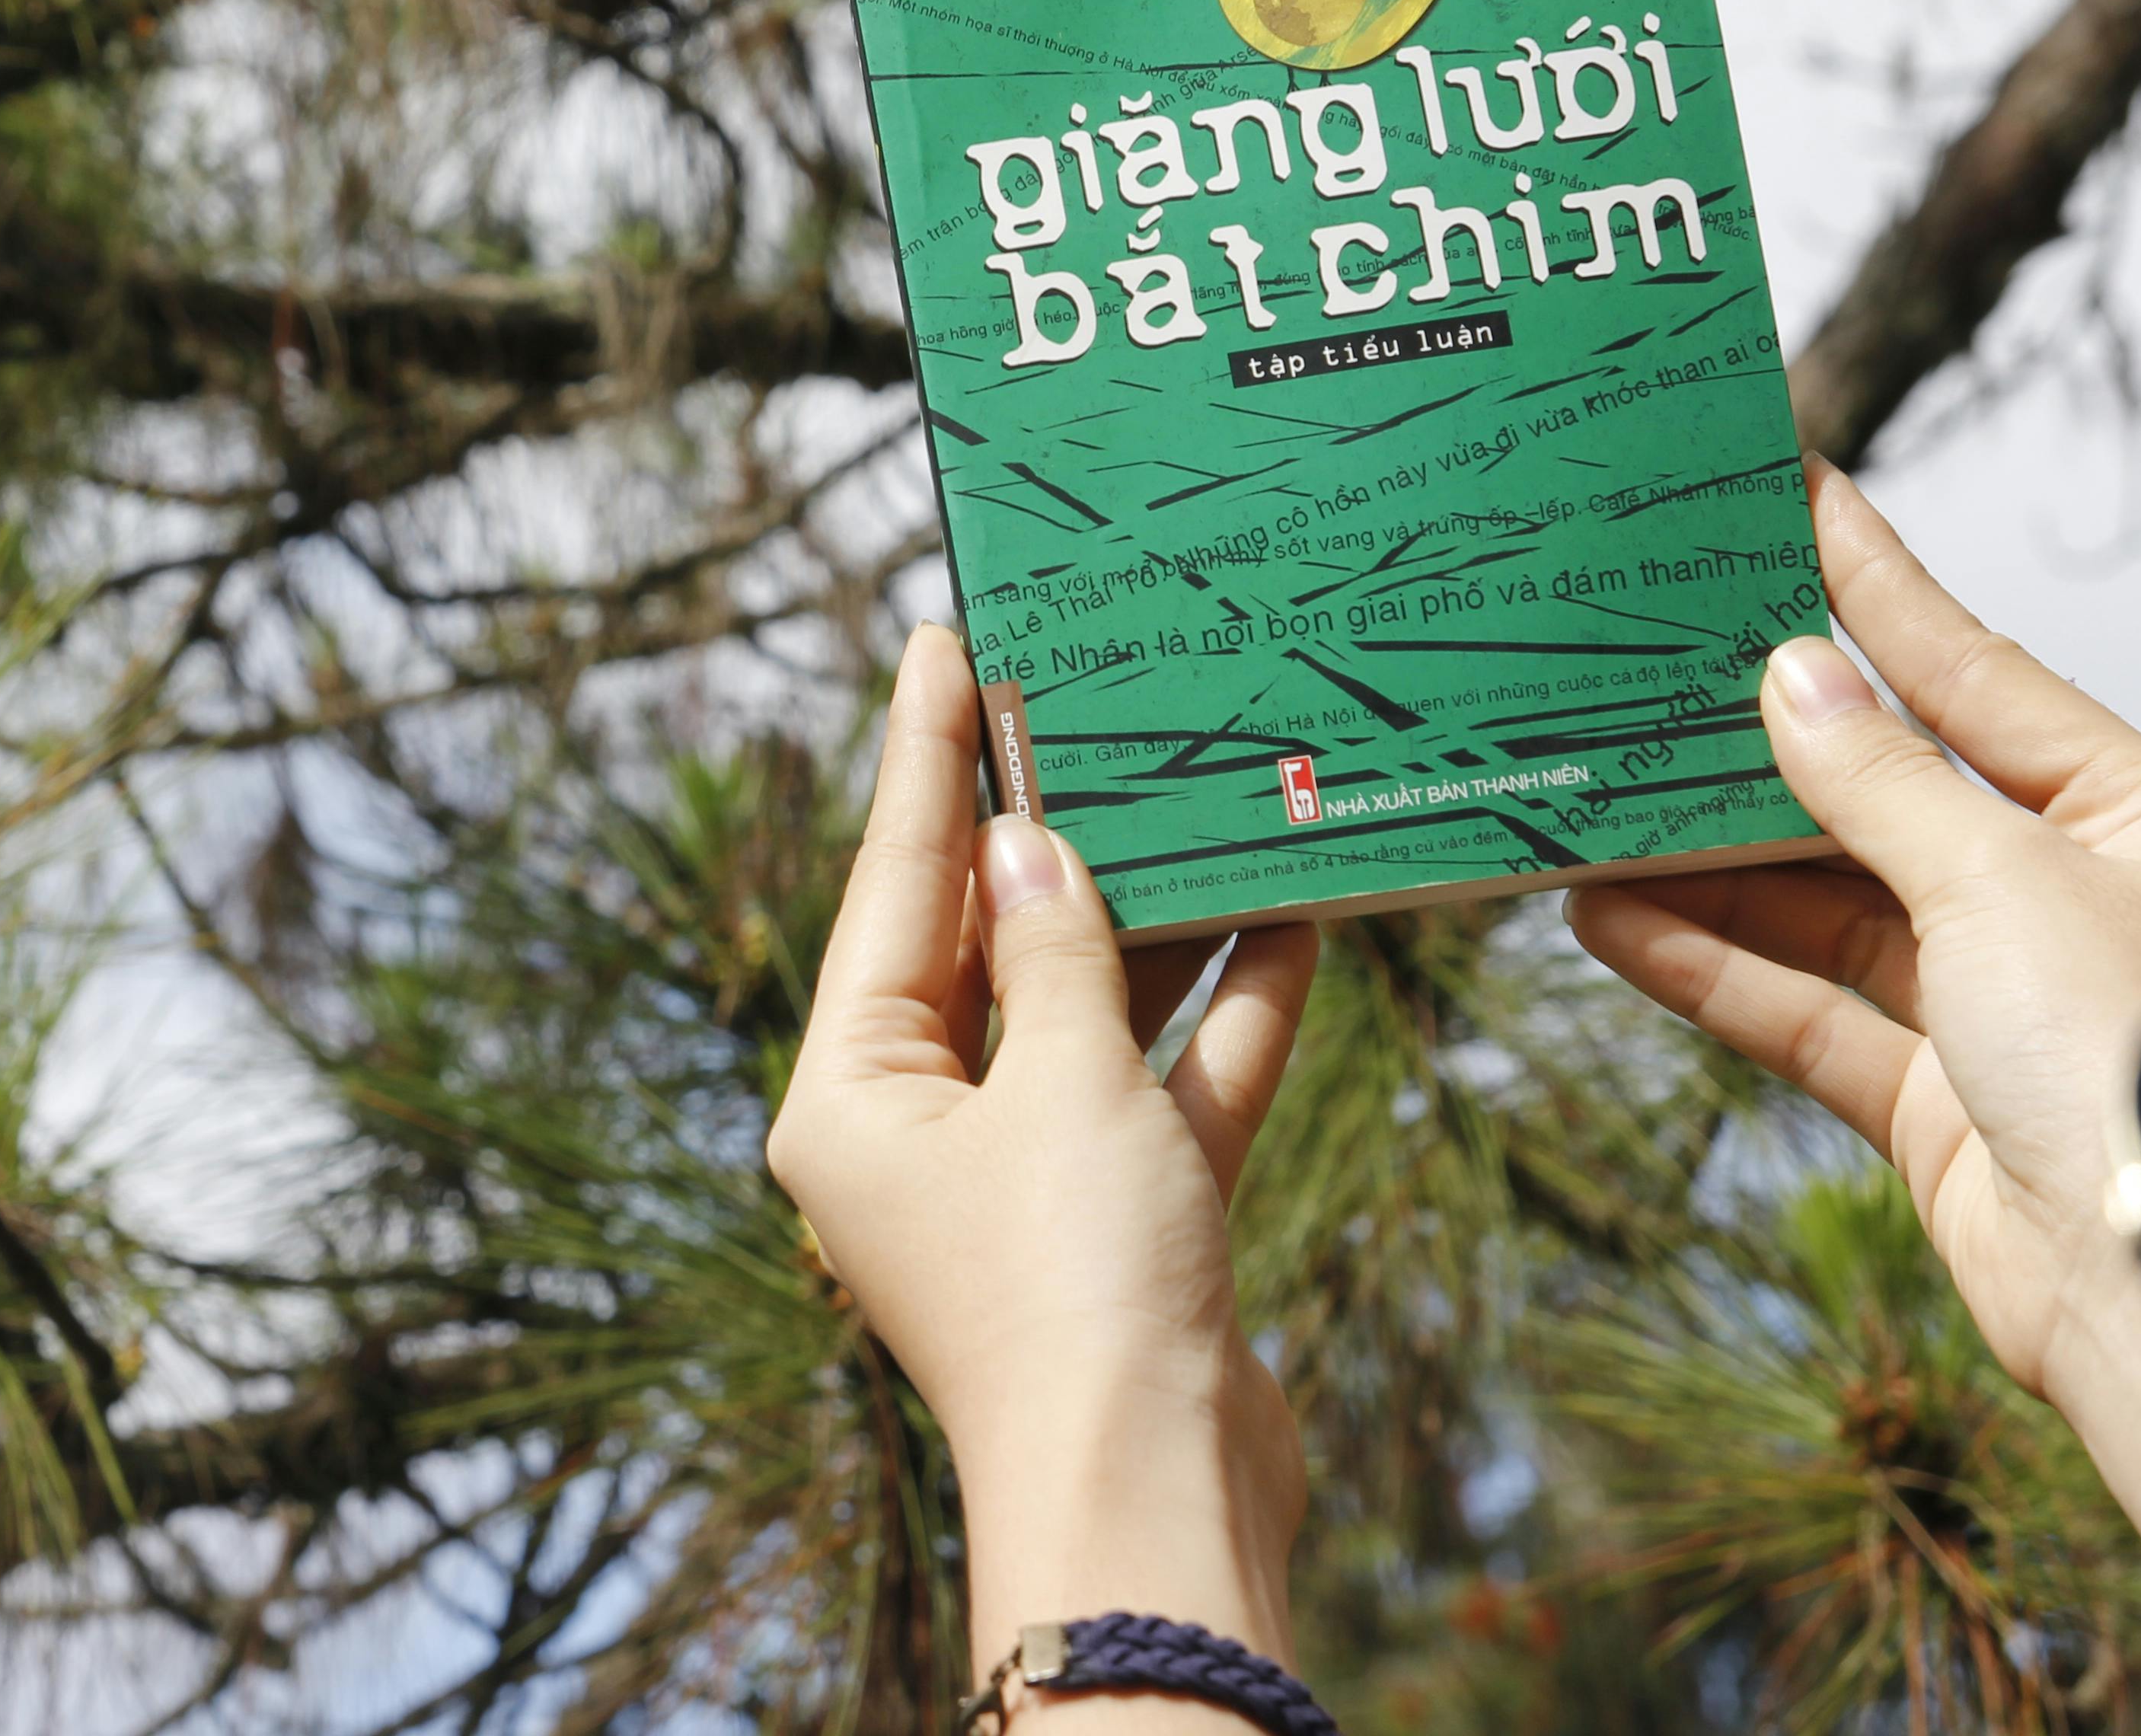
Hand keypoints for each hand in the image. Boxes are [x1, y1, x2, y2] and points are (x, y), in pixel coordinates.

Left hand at [768, 623, 1319, 1717]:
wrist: (1157, 1496)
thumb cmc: (1077, 1289)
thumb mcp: (1064, 1083)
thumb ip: (1058, 952)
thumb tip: (1031, 845)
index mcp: (847, 1092)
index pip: (890, 886)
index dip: (926, 759)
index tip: (941, 643)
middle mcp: (918, 1129)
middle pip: (982, 941)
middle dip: (1045, 830)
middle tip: (1077, 690)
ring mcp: (1021, 1178)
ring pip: (1086, 1008)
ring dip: (1157, 916)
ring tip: (1202, 786)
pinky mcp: (1121, 1221)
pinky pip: (1165, 1085)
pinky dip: (1225, 1015)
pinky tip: (1293, 917)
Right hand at [1566, 460, 2140, 1583]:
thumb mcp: (2003, 882)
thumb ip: (1879, 783)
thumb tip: (1790, 681)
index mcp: (2139, 817)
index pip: (1976, 671)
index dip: (1875, 585)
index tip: (1792, 493)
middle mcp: (2073, 899)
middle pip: (1887, 788)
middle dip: (1764, 735)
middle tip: (1653, 648)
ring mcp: (1998, 1002)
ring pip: (1825, 901)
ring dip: (1708, 861)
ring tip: (1595, 795)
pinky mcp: (1936, 1100)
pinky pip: (1802, 1009)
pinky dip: (1709, 965)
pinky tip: (1609, 919)